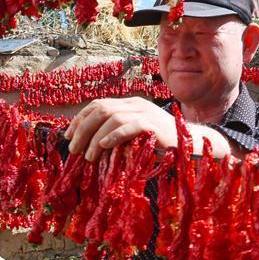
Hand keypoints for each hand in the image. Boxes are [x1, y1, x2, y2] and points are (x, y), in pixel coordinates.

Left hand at [63, 97, 177, 161]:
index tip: (68, 135)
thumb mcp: (134, 135)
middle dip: (82, 129)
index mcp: (129, 103)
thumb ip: (116, 133)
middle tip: (73, 148)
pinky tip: (104, 146)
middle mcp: (136, 104)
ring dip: (95, 138)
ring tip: (89, 156)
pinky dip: (114, 135)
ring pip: (112, 118)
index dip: (80, 119)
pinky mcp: (153, 125)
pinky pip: (129, 126)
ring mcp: (145, 113)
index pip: (98, 104)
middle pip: (101, 110)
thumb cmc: (160, 143)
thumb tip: (90, 144)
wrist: (190, 144)